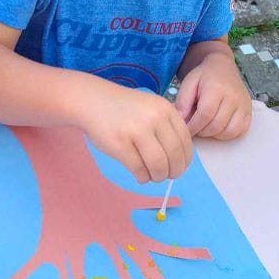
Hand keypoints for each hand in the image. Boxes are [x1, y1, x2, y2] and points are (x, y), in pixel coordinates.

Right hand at [78, 80, 192, 183]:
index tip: (180, 167)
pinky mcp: (120, 144)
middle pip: (175, 156)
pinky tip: (140, 175)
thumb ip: (166, 127)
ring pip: (159, 165)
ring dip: (158, 177)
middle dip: (173, 172)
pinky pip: (139, 169)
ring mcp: (137, 131)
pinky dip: (142, 177)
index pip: (185, 141)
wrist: (92, 101)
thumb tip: (180, 160)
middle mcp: (155, 118)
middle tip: (166, 176)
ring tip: (152, 176)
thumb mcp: (151, 108)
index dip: (185, 160)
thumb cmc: (123, 108)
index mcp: (166, 109)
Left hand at [175, 49, 251, 139]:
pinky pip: (239, 131)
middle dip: (202, 131)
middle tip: (195, 127)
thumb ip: (182, 101)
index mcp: (217, 88)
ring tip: (206, 126)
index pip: (205, 114)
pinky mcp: (249, 112)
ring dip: (214, 134)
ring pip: (229, 132)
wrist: (222, 67)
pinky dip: (227, 134)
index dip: (193, 126)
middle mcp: (233, 97)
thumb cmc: (204, 76)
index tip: (186, 130)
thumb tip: (181, 121)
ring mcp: (244, 105)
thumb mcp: (189, 82)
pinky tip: (218, 126)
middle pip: (216, 125)